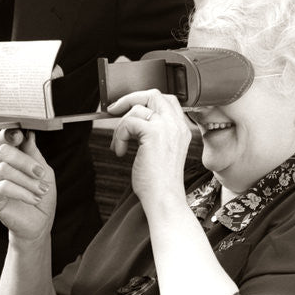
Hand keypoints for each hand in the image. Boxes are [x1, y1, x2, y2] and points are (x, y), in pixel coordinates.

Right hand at [0, 129, 56, 240]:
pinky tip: (33, 199)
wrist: (39, 223)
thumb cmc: (41, 196)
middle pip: (4, 151)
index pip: (4, 139)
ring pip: (5, 170)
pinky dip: (22, 192)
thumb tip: (29, 135)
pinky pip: (3, 187)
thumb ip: (34, 154)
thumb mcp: (43, 172)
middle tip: (40, 174)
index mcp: (9, 158)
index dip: (11, 134)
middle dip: (25, 161)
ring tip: (41, 191)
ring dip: (27, 181)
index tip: (22, 136)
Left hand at [107, 89, 191, 211]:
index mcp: (181, 129)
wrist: (164, 199)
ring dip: (121, 126)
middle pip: (154, 95)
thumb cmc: (159, 183)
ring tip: (119, 145)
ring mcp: (167, 128)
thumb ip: (152, 133)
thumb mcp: (159, 151)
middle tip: (114, 111)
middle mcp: (177, 125)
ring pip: (137, 109)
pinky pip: (128, 122)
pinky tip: (121, 151)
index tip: (127, 109)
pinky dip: (119, 136)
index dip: (144, 101)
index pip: (166, 100)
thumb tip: (130, 121)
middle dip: (130, 100)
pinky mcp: (154, 134)